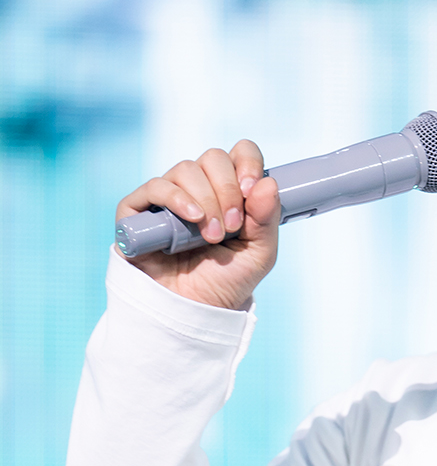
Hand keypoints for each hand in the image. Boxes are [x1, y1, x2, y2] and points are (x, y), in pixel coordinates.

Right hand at [115, 140, 279, 310]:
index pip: (239, 154)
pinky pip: (156, 186)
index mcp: (228, 191)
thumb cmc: (224, 282)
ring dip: (205, 200)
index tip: (252, 189)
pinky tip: (192, 219)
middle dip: (227, 189)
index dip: (247, 162)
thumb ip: (267, 220)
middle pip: (213, 158)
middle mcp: (197, 188)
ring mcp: (167, 197)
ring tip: (211, 235)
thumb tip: (269, 182)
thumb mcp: (258, 255)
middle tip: (232, 226)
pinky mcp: (138, 210)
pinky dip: (177, 198)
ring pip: (186, 169)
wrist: (191, 311)